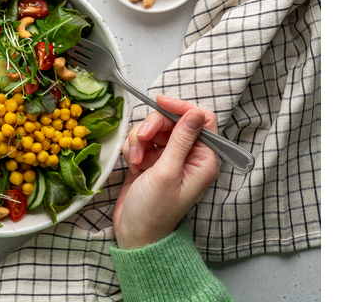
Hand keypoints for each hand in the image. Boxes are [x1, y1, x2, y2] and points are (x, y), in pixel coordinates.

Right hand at [112, 96, 220, 248]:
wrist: (134, 233)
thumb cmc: (154, 210)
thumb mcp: (168, 173)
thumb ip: (181, 140)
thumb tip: (195, 113)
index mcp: (204, 160)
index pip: (201, 120)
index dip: (182, 108)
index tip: (160, 103)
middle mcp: (189, 156)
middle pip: (173, 121)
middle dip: (154, 127)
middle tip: (142, 139)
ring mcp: (169, 157)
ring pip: (155, 128)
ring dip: (140, 139)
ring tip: (135, 159)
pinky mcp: (152, 159)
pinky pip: (142, 139)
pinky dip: (134, 147)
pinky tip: (132, 164)